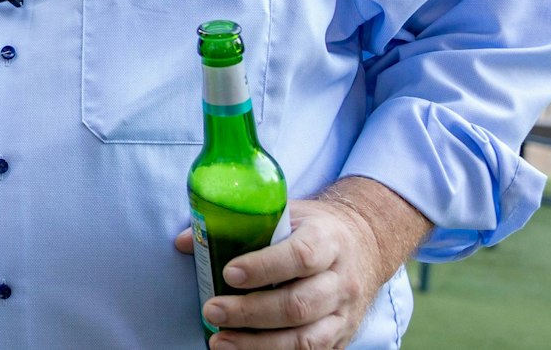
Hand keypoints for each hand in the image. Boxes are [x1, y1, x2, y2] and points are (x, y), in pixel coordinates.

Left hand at [171, 185, 420, 349]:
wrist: (366, 244)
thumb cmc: (311, 228)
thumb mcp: (284, 213)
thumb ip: (239, 225)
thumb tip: (185, 242)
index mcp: (327, 241)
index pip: (301, 256)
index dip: (264, 267)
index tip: (228, 273)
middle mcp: (341, 280)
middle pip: (300, 304)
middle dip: (251, 312)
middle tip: (211, 310)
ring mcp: (344, 313)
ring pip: (307, 339)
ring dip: (259, 345)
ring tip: (219, 342)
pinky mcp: (342, 337)